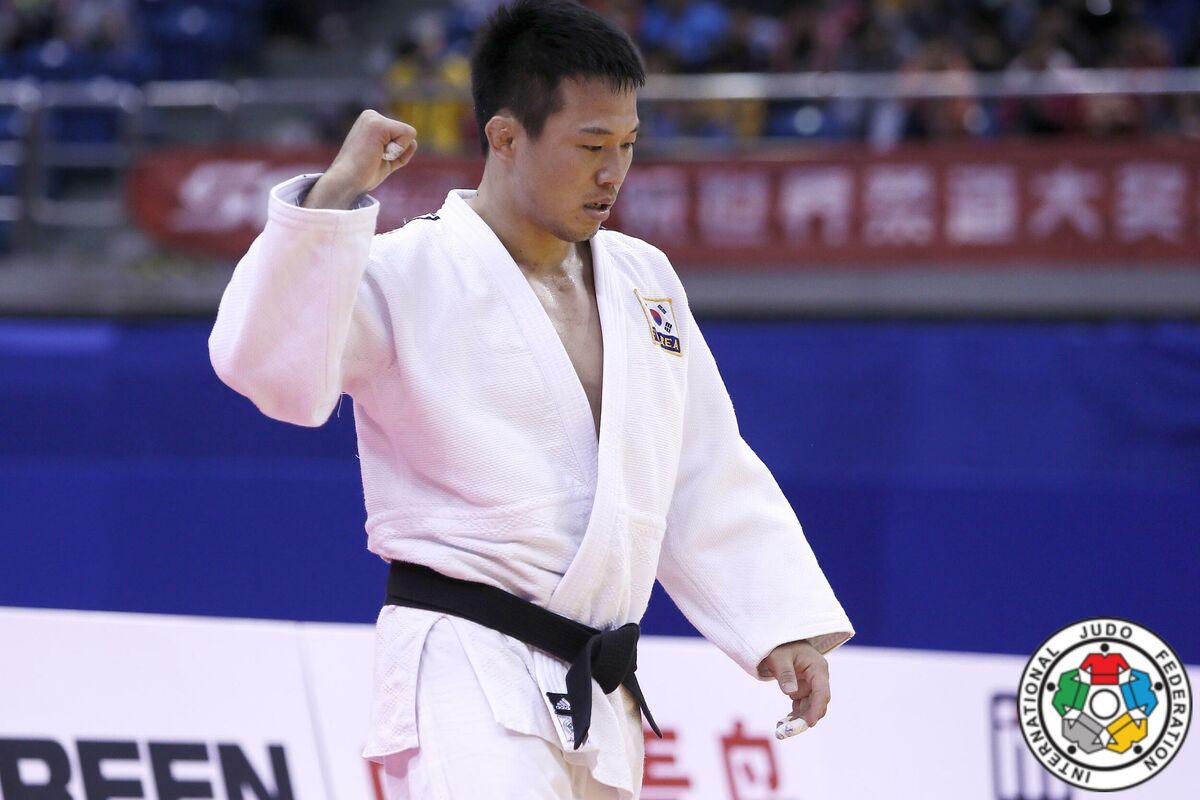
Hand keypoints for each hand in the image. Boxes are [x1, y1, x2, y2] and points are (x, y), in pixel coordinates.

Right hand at [303, 110, 417, 209]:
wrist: (346, 181)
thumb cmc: (362, 175)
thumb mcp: (385, 160)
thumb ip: (398, 150)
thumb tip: (414, 142)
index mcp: (371, 122)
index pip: (402, 135)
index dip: (396, 153)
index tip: (376, 158)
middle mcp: (371, 116)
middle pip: (407, 133)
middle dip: (398, 151)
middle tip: (375, 158)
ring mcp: (373, 118)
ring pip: (408, 134)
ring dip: (396, 151)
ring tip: (375, 156)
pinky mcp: (378, 124)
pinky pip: (407, 135)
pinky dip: (397, 150)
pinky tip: (377, 154)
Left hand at [757, 639, 829, 732]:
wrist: (778, 640)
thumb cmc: (780, 645)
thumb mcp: (779, 657)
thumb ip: (785, 673)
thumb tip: (790, 692)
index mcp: (818, 668)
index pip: (822, 692)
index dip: (817, 709)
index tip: (809, 724)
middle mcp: (818, 678)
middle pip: (817, 704)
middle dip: (805, 719)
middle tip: (787, 732)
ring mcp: (811, 685)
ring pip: (809, 708)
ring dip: (798, 720)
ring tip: (781, 730)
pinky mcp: (803, 689)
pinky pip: (801, 706)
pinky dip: (793, 715)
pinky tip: (782, 723)